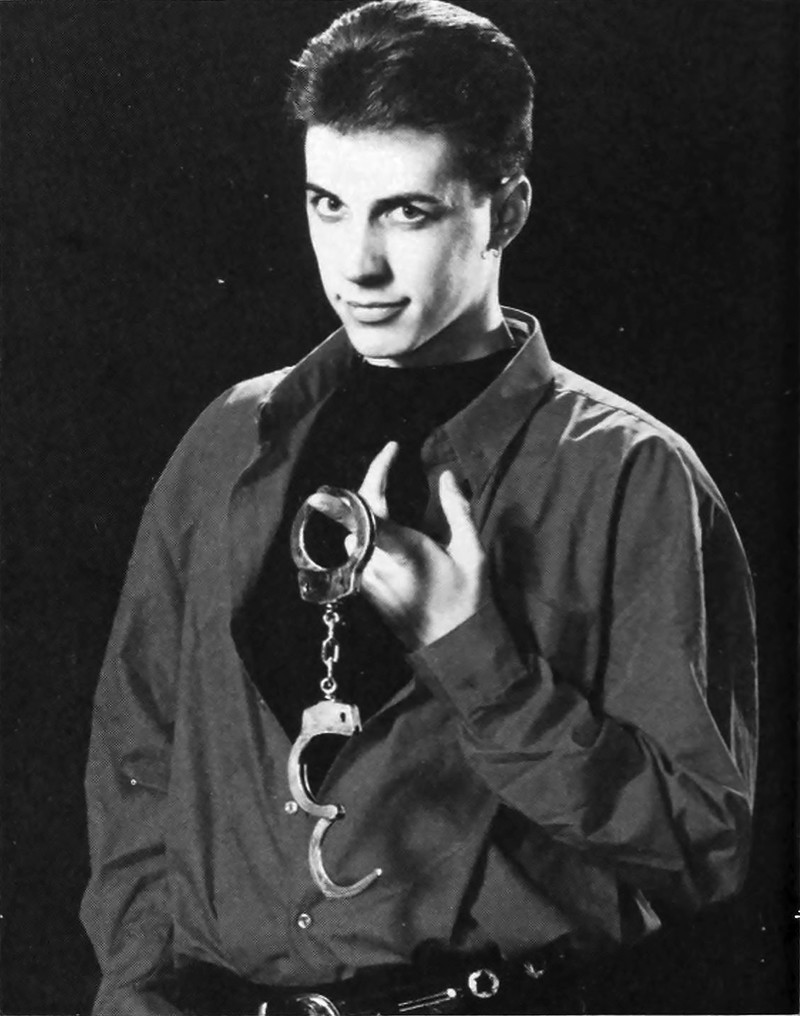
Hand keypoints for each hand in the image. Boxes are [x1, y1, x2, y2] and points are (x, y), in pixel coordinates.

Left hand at [307, 442, 486, 649]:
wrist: (450, 646)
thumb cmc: (465, 598)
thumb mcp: (470, 552)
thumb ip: (457, 510)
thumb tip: (446, 476)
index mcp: (402, 550)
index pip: (371, 504)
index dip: (377, 471)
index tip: (392, 449)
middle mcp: (375, 562)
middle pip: (358, 513)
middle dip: (372, 486)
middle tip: (389, 466)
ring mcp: (366, 577)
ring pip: (354, 532)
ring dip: (369, 512)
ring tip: (389, 495)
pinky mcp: (364, 588)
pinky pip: (358, 550)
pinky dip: (369, 532)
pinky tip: (389, 530)